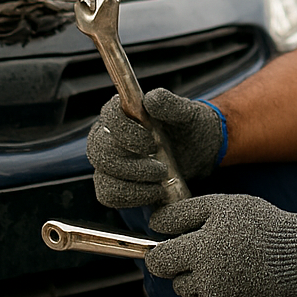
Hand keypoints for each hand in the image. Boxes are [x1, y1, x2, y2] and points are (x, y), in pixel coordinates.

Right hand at [86, 88, 223, 207]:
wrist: (197, 151)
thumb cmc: (187, 127)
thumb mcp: (187, 113)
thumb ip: (170, 104)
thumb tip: (150, 99)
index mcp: (122, 111)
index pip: (109, 116)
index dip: (125, 131)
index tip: (151, 142)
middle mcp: (108, 135)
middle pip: (99, 151)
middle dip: (130, 165)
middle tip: (160, 169)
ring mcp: (109, 161)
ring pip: (103, 177)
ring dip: (132, 185)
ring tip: (160, 181)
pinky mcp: (114, 183)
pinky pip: (109, 195)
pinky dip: (131, 197)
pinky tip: (154, 192)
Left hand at [145, 193, 296, 296]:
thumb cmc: (261, 225)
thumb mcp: (222, 205)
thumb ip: (183, 213)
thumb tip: (154, 224)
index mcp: (199, 251)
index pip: (158, 262)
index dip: (160, 254)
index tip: (171, 247)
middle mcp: (206, 282)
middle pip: (175, 282)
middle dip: (185, 267)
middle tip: (210, 251)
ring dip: (201, 284)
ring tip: (228, 264)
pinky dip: (220, 296)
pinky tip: (239, 278)